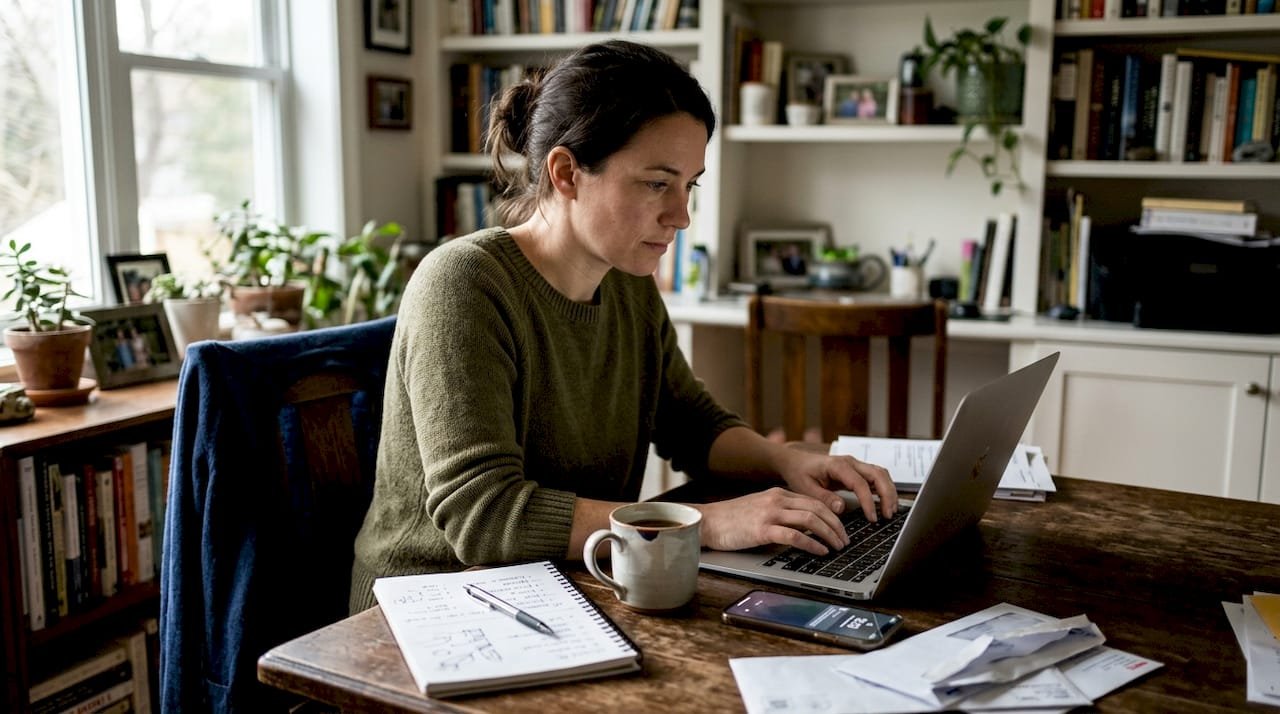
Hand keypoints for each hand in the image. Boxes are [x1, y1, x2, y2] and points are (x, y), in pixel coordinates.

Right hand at [695, 487, 850, 555]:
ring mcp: (769, 514)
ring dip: (829, 534)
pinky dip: (812, 544)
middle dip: (837, 526)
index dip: (833, 515)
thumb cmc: (732, 520)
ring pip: (810, 520)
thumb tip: (805, 529)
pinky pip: (795, 535)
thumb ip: (781, 513)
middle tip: (845, 540)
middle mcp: (777, 500)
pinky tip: (820, 551)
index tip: (841, 529)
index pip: (815, 501)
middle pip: (818, 508)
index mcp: (778, 494)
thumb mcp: (760, 509)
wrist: (708, 521)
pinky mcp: (762, 529)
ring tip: (837, 547)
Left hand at [776, 450, 897, 523]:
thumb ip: (824, 498)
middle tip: (888, 515)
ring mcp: (855, 464)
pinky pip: (876, 477)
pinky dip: (884, 489)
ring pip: (881, 474)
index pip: (860, 483)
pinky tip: (885, 504)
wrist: (795, 462)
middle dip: (887, 494)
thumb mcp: (806, 488)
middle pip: (878, 474)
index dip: (869, 501)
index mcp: (837, 465)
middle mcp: (850, 462)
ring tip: (890, 512)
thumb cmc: (799, 473)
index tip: (872, 518)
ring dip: (889, 491)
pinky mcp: (857, 470)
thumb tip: (842, 508)